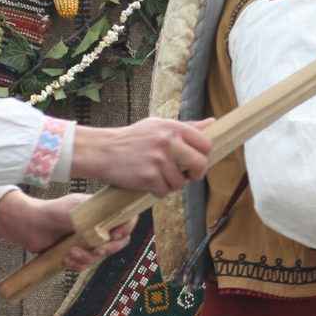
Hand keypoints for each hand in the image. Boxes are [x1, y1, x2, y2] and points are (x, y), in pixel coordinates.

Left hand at [0, 192, 133, 270]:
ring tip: (71, 253)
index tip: (115, 235)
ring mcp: (86, 241)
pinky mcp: (75, 253)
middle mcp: (96, 226)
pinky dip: (77, 264)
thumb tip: (111, 226)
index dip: (125, 228)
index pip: (124, 219)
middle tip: (96, 250)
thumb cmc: (51, 211)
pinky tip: (66, 259)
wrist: (27, 224)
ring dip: (87, 258)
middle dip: (107, 249)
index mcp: (100, 212)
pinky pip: (85, 265)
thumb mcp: (76, 209)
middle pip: (116, 242)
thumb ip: (95, 216)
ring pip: (99, 256)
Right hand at [69, 118, 214, 194]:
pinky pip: (165, 192)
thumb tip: (212, 123)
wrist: (103, 150)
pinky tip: (148, 182)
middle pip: (200, 165)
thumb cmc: (132, 138)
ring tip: (158, 176)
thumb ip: (186, 127)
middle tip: (186, 175)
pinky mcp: (149, 177)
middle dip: (195, 174)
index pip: (205, 144)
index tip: (195, 161)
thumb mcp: (158, 125)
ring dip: (172, 184)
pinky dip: (158, 191)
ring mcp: (159, 160)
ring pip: (181, 182)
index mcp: (173, 127)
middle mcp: (168, 142)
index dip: (204, 156)